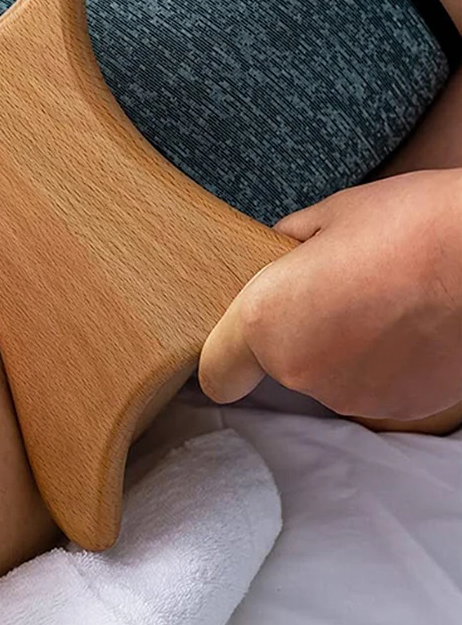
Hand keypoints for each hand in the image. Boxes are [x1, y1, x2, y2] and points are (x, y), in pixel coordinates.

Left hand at [198, 168, 461, 422]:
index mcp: (266, 321)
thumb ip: (286, 247)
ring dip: (342, 347)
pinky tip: (408, 323)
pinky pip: (371, 384)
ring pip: (328, 375)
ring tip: (380, 300)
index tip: (238, 339)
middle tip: (334, 288)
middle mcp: (301, 370)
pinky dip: (382, 363)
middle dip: (297, 330)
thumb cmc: (407, 223)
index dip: (224, 356)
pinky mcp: (402, 408)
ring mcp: (353, 395)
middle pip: (278, 364)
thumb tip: (280, 253)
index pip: (216, 372)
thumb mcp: (328, 215)